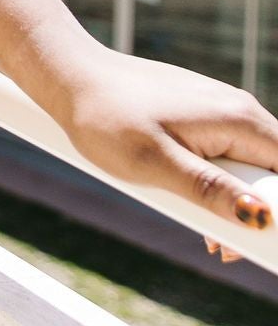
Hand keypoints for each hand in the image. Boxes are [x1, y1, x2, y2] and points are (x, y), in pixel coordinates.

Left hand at [56, 53, 277, 236]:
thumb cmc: (106, 117)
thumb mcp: (156, 164)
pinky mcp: (201, 115)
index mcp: (239, 120)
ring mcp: (220, 111)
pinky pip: (227, 156)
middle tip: (221, 248)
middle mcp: (239, 110)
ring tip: (205, 236)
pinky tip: (189, 200)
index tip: (260, 240)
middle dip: (259, 213)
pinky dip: (217, 183)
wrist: (68, 76)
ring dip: (235, 202)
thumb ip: (211, 190)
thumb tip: (260, 217)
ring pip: (251, 167)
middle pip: (275, 171)